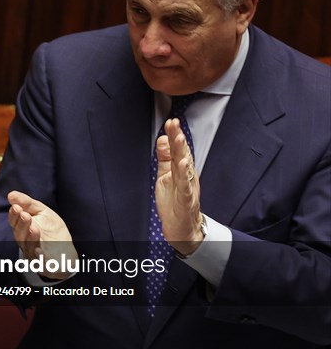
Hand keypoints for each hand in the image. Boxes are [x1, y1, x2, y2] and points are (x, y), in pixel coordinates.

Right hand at [6, 190, 78, 278]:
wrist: (65, 252)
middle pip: (20, 235)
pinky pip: (40, 263)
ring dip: (31, 238)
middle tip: (25, 215)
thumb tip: (11, 195)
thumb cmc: (50, 230)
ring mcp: (34, 254)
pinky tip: (40, 251)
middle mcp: (25, 242)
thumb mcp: (42, 212)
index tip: (17, 207)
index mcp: (22, 229)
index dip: (14, 216)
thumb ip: (28, 203)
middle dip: (22, 225)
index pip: (14, 222)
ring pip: (29, 248)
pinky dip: (39, 258)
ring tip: (34, 228)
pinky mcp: (45, 265)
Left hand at [155, 119, 203, 255]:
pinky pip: (185, 186)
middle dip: (178, 138)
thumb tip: (161, 139)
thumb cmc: (174, 201)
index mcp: (181, 169)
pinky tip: (182, 164)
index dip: (175, 135)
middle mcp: (187, 176)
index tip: (171, 121)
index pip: (178, 149)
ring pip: (185, 167)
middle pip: (182, 154)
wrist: (182, 227)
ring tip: (179, 138)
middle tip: (174, 123)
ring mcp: (187, 187)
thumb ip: (164, 158)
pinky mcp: (186, 199)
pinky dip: (184, 175)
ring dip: (182, 152)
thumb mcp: (165, 175)